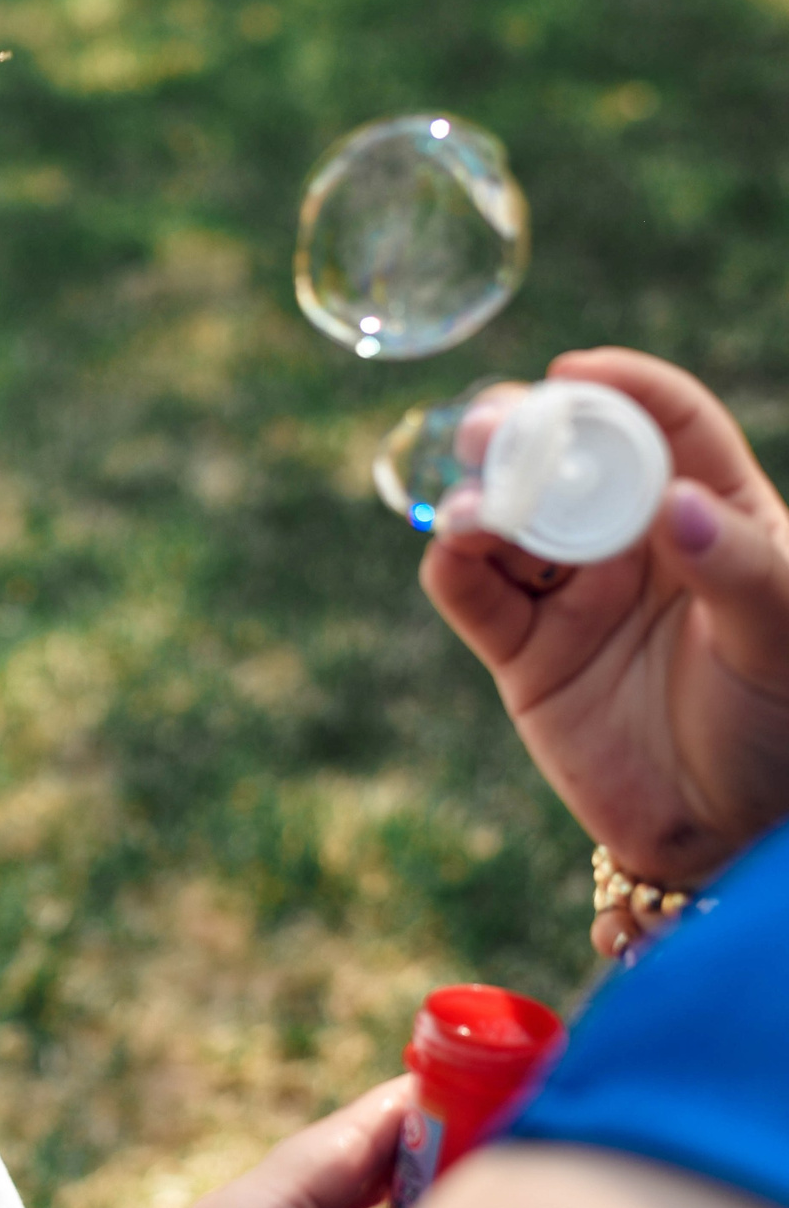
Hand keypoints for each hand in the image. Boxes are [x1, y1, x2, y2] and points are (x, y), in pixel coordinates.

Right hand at [421, 349, 788, 908]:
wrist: (722, 833)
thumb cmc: (778, 725)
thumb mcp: (783, 638)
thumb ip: (736, 567)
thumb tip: (673, 505)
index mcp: (712, 515)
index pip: (667, 427)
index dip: (621, 388)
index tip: (575, 373)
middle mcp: (634, 543)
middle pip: (571, 461)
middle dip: (526, 433)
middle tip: (493, 426)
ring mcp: (572, 593)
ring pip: (510, 518)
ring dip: (481, 496)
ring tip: (474, 498)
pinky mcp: (521, 651)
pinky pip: (470, 592)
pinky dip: (452, 560)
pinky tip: (457, 544)